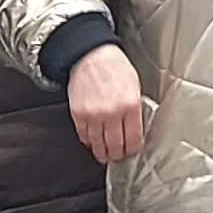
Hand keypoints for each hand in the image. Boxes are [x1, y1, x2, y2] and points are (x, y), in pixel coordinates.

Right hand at [67, 42, 151, 164]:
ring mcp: (93, 115)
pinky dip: (88, 142)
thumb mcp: (134, 86)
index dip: (132, 150)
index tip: (131, 152)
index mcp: (130, 105)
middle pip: (115, 146)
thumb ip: (134, 109)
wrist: (91, 55)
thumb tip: (134, 128)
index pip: (133, 139)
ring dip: (102, 153)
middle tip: (118, 158)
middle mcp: (112, 112)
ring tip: (105, 155)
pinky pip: (83, 136)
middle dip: (117, 156)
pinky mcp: (78, 114)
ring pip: (98, 145)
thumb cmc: (114, 67)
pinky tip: (92, 143)